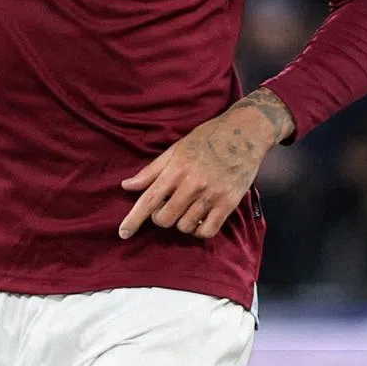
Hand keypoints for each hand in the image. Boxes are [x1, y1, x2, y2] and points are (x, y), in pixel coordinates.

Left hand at [119, 87, 293, 239]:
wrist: (244, 133)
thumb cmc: (206, 138)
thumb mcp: (176, 149)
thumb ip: (152, 171)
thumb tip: (126, 186)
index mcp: (176, 168)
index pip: (149, 199)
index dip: (133, 219)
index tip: (122, 233)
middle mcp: (192, 183)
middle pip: (165, 218)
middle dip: (160, 217)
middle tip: (167, 206)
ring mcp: (211, 195)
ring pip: (185, 227)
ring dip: (180, 223)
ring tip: (186, 208)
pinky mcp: (229, 203)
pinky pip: (208, 231)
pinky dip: (199, 231)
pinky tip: (200, 219)